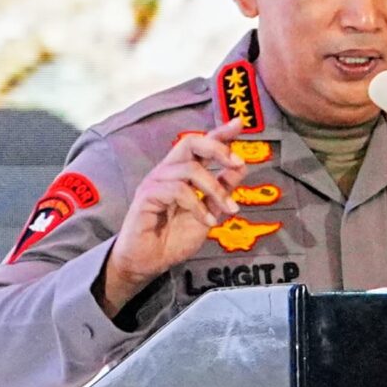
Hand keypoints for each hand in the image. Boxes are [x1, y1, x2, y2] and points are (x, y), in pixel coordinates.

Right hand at [100, 123, 248, 314]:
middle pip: (190, 142)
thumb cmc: (172, 238)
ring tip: (229, 210)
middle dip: (217, 148)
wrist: (148, 262)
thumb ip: (222, 191)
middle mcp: (167, 171)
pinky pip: (178, 190)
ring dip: (215, 190)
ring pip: (190, 169)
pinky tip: (207, 221)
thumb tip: (240, 167)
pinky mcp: (146, 195)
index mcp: (181, 172)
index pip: (200, 145)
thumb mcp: (208, 213)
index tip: (239, 124)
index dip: (220, 133)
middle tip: (237, 162)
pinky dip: (198, 206)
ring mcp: (155, 182)